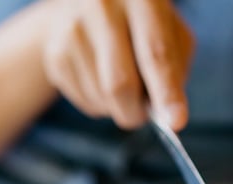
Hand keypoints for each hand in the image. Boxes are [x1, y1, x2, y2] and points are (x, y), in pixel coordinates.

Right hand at [42, 0, 193, 129]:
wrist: (86, 8)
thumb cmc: (141, 25)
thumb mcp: (170, 31)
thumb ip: (175, 68)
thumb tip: (168, 115)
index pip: (156, 53)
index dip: (166, 92)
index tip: (175, 123)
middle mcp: (102, 8)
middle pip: (120, 83)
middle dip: (136, 112)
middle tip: (144, 115)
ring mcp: (73, 30)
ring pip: (102, 98)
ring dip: (119, 106)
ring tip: (122, 81)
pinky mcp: (56, 54)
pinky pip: (85, 101)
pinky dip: (101, 104)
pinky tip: (101, 78)